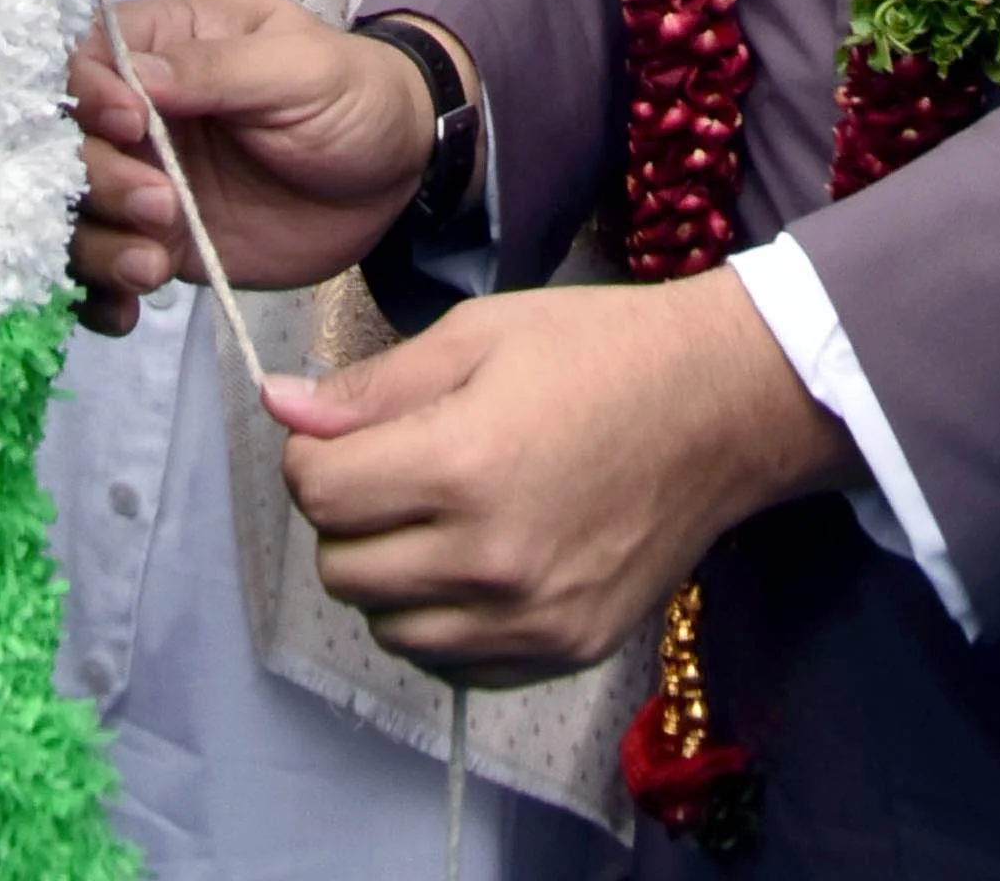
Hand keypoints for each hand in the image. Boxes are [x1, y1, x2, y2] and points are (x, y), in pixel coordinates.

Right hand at [65, 0, 437, 329]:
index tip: (131, 124)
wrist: (395, 173)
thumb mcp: (296, 68)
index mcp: (170, 44)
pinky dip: (102, 296)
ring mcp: (150, 182)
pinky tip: (130, 311)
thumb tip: (133, 75)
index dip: (91, 93)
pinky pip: (108, 271)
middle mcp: (145, 114)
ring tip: (154, 266)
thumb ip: (216, 70)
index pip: (89, 59)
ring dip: (100, 246)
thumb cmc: (352, 94)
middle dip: (103, 180)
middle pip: (72, 144)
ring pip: (80, 214)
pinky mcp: (164, 242)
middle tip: (164, 206)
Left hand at [265, 275, 851, 678]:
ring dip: (390, 575)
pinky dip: (442, 621)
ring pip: (389, 627)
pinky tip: (475, 564)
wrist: (719, 407)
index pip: (318, 491)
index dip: (312, 452)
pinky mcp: (561, 652)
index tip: (341, 432)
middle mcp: (488, 559)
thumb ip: (374, 384)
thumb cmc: (599, 352)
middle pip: (342, 568)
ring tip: (437, 516)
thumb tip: (280, 404)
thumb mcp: (479, 335)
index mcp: (461, 465)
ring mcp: (528, 618)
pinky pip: (453, 664)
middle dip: (347, 515)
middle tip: (392, 469)